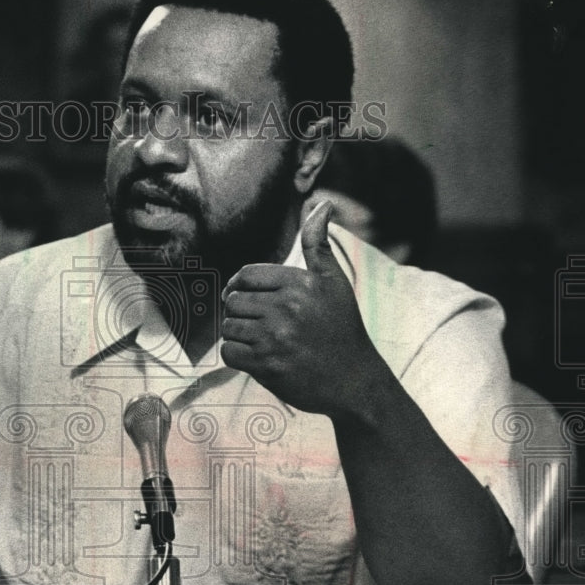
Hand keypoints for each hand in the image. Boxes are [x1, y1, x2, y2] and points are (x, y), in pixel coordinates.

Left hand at [220, 200, 381, 414]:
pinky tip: (259, 358)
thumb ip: (319, 243)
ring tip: (264, 341)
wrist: (354, 381)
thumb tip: (322, 203)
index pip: (246, 276)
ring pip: (229, 327)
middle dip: (242, 313)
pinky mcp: (267, 366)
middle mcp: (286, 308)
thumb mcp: (333, 281)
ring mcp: (275, 338)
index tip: (244, 297)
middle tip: (261, 324)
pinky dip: (238, 357)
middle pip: (233, 301)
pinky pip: (229, 353)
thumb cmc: (342, 327)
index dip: (240, 286)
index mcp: (299, 283)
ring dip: (240, 335)